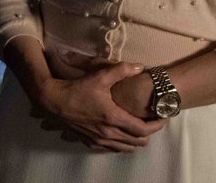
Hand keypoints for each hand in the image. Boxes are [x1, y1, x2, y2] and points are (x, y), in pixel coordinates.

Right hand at [33, 58, 163, 152]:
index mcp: (113, 118)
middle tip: (152, 121)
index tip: (163, 118)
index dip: (157, 125)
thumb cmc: (76, 88)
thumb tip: (140, 66)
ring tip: (138, 127)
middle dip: (149, 134)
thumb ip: (121, 70)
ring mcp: (99, 141)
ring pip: (126, 148)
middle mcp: (108, 134)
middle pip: (138, 142)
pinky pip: (112, 149)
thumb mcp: (99, 76)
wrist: (52, 101)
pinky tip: (120, 133)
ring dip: (135, 140)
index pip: (143, 130)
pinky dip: (121, 143)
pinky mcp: (90, 142)